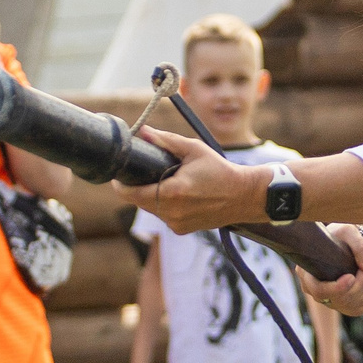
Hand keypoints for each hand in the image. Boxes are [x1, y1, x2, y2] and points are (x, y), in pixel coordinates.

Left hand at [110, 129, 259, 231]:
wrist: (244, 197)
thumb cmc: (220, 171)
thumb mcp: (193, 150)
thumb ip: (166, 141)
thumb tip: (144, 131)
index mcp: (172, 193)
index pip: (131, 194)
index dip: (120, 185)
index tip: (118, 175)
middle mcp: (172, 213)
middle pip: (139, 201)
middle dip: (137, 188)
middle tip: (142, 172)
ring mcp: (177, 224)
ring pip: (151, 209)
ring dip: (152, 197)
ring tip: (165, 181)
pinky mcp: (182, 230)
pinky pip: (164, 216)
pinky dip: (165, 206)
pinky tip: (177, 195)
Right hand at [299, 225, 362, 317]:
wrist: (344, 243)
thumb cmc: (340, 235)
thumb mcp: (348, 232)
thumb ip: (359, 247)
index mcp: (307, 272)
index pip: (319, 290)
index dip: (337, 288)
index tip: (351, 277)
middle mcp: (314, 289)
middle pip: (337, 299)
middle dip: (360, 286)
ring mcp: (328, 299)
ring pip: (349, 305)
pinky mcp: (341, 304)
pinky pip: (356, 310)